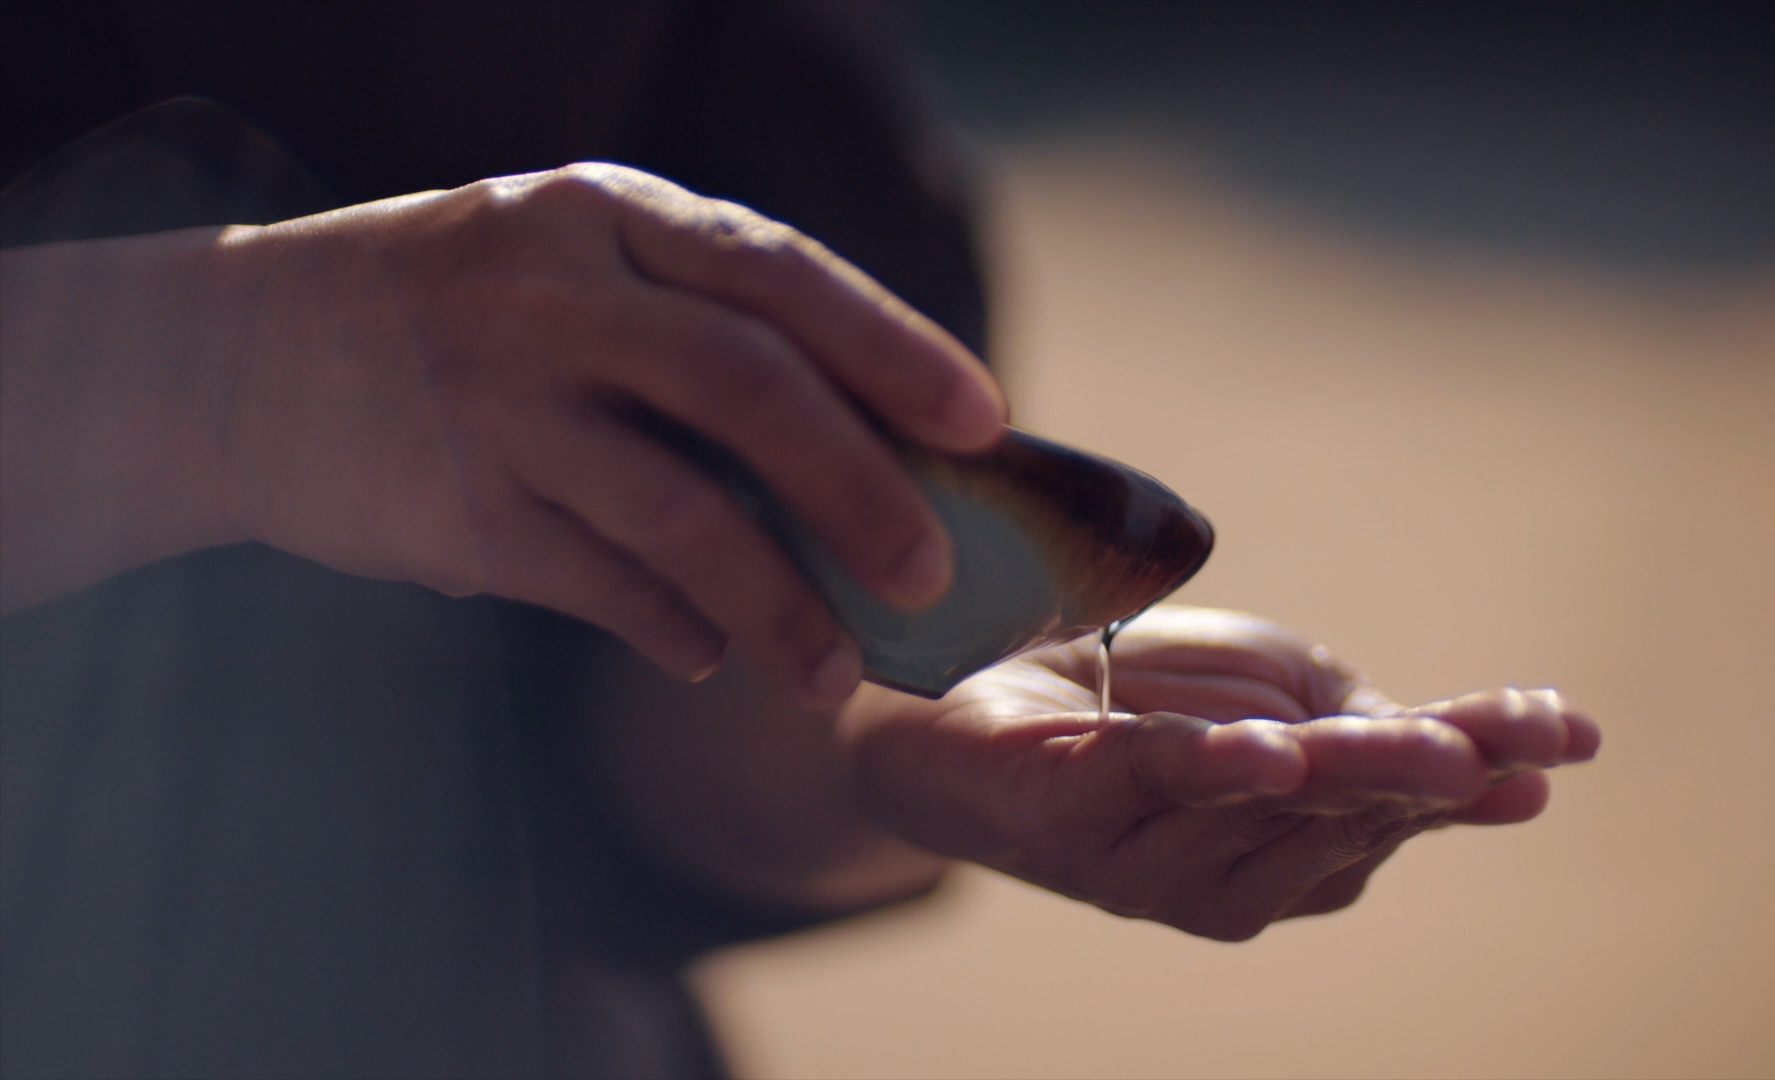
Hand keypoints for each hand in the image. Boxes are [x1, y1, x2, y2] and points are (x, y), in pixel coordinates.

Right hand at [211, 164, 1003, 704]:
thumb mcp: (567, 265)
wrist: (230, 356)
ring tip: (833, 676)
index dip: (893, 349)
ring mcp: (497, 401)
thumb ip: (697, 328)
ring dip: (775, 604)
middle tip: (933, 574)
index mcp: (606, 216)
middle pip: (746, 386)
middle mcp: (552, 294)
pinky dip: (670, 630)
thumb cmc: (453, 312)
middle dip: (858, 487)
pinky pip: (597, 584)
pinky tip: (707, 658)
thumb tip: (873, 454)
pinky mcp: (453, 506)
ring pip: (676, 511)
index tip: (984, 423)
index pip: (779, 274)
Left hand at [839, 606, 1599, 939]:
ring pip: (1267, 804)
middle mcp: (1230, 876)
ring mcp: (1150, 855)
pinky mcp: (1069, 811)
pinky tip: (1267, 754)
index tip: (1566, 731)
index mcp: (1293, 852)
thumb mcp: (1281, 699)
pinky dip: (1210, 770)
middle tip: (1504, 745)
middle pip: (1346, 815)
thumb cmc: (1140, 701)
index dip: (1483, 761)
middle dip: (1425, 776)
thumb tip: (1524, 764)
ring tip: (1432, 750)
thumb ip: (1378, 733)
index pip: (1404, 805)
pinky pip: (1150, 785)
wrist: (973, 686)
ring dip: (1348, 774)